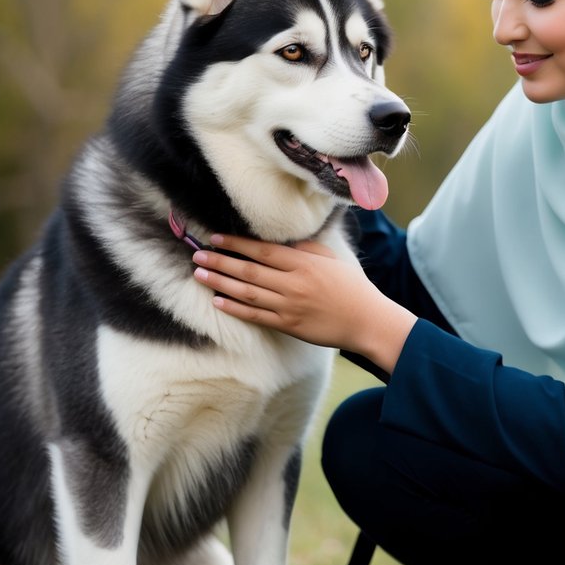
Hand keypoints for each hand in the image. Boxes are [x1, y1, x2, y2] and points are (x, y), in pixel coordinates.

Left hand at [191, 234, 416, 372]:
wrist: (366, 320)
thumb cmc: (351, 287)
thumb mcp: (331, 259)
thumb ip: (305, 250)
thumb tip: (280, 243)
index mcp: (304, 263)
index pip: (262, 251)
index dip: (237, 244)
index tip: (216, 238)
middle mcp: (293, 284)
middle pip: (248, 271)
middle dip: (220, 262)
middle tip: (197, 255)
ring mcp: (289, 306)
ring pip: (247, 293)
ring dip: (220, 283)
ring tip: (200, 275)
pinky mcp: (289, 325)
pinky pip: (257, 316)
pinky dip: (236, 308)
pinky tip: (218, 301)